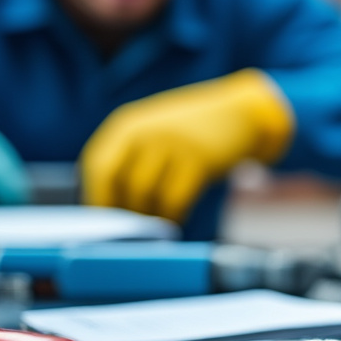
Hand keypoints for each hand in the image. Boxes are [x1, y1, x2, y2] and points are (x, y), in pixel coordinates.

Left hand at [80, 69, 293, 222]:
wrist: (243, 112)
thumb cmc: (196, 128)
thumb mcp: (156, 129)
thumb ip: (131, 155)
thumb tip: (109, 200)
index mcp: (128, 124)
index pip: (98, 165)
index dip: (98, 195)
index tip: (102, 217)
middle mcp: (146, 132)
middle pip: (121, 182)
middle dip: (124, 209)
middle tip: (131, 228)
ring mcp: (173, 145)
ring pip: (146, 192)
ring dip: (149, 215)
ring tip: (157, 225)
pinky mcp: (198, 160)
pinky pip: (175, 198)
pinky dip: (173, 214)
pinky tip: (176, 218)